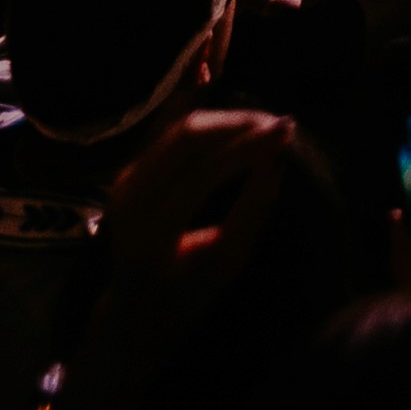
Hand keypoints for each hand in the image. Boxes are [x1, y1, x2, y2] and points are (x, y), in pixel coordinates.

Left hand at [99, 108, 293, 298]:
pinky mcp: (127, 171)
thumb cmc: (185, 295)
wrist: (134, 309)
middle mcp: (129, 201)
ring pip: (179, 130)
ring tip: (262, 123)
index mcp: (152, 234)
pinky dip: (196, 113)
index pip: (202, 174)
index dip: (246, 147)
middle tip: (278, 125)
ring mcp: (123, 183)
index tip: (286, 132)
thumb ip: (249, 213)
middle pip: (187, 140)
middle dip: (237, 124)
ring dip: (224, 119)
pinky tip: (218, 100)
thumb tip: (275, 162)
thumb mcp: (224, 265)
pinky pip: (165, 130)